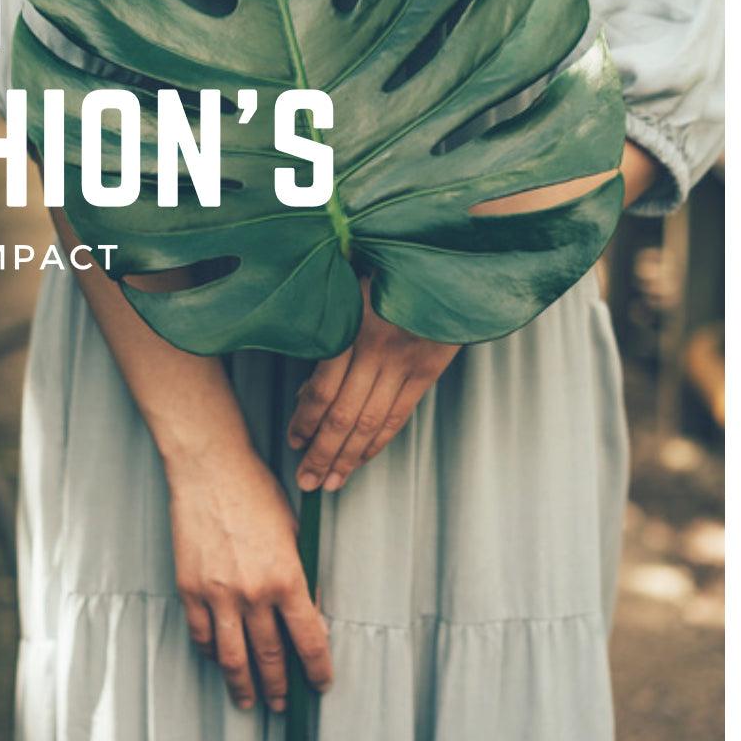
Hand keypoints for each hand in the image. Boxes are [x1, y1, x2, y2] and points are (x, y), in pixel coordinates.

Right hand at [166, 440, 332, 711]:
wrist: (210, 468)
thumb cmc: (254, 490)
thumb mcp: (293, 532)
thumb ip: (302, 576)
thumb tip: (311, 614)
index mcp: (286, 577)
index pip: (309, 639)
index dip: (317, 669)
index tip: (320, 682)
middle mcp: (253, 592)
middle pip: (270, 657)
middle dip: (280, 686)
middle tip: (283, 701)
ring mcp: (218, 594)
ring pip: (233, 657)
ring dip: (243, 685)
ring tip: (248, 700)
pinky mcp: (190, 588)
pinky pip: (201, 634)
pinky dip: (211, 653)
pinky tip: (218, 659)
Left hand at [288, 277, 459, 491]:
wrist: (446, 258)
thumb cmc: (386, 266)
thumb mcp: (347, 287)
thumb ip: (329, 332)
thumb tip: (306, 389)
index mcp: (349, 327)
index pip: (321, 389)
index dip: (304, 421)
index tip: (293, 440)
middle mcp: (376, 349)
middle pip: (343, 416)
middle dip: (322, 454)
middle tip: (306, 480)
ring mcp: (404, 362)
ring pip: (370, 423)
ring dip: (348, 457)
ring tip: (330, 482)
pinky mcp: (428, 369)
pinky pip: (399, 415)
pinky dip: (378, 442)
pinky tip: (362, 459)